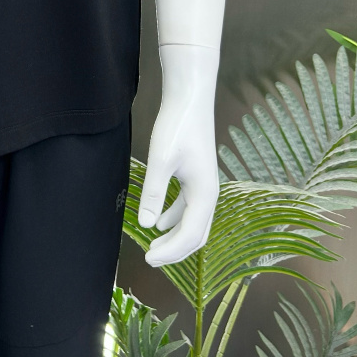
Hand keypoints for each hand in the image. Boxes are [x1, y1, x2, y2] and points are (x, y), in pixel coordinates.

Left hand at [137, 43, 219, 267]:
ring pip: (193, 222)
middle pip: (196, 235)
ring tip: (153, 245)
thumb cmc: (177, 126)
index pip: (189, 236)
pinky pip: (188, 207)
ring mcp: (204, 185)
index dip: (170, 252)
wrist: (189, 97)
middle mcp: (209, 194)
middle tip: (150, 258)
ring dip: (175, 236)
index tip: (147, 259)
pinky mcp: (195, 176)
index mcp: (205, 194)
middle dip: (175, 250)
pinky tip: (158, 221)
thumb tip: (147, 225)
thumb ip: (155, 193)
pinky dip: (175, 218)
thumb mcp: (161, 159)